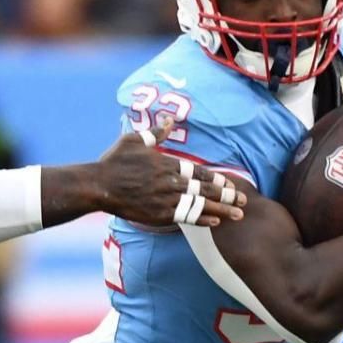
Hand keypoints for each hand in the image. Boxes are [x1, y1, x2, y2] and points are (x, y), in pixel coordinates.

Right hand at [91, 115, 245, 227]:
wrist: (98, 186)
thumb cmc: (114, 162)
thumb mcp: (134, 140)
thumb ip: (155, 133)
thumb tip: (169, 120)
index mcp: (166, 163)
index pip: (197, 172)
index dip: (215, 178)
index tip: (230, 182)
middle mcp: (169, 181)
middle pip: (204, 189)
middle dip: (227, 195)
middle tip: (244, 200)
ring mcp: (164, 199)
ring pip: (199, 205)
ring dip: (221, 210)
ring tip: (238, 215)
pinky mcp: (158, 215)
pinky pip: (185, 218)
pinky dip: (202, 219)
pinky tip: (216, 221)